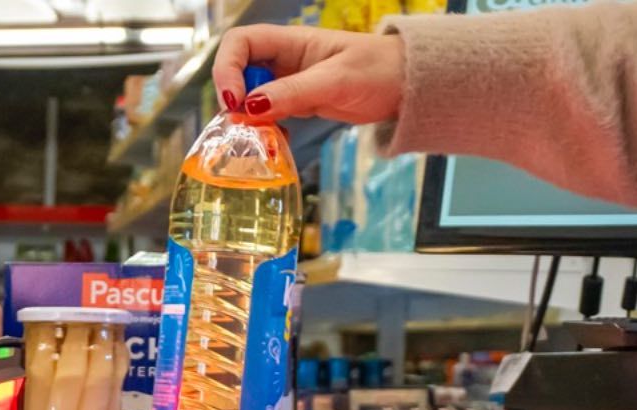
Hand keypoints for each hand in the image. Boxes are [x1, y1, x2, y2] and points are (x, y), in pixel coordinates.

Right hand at [212, 25, 404, 124]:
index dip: (228, 68)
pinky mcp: (298, 102)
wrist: (408, 85)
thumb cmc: (379, 70)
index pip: (240, 42)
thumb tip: (251, 106)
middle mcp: (284, 59)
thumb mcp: (335, 81)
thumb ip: (293, 92)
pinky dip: (264, 128)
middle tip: (241, 124)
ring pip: (250, 95)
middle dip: (233, 96)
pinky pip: (268, 114)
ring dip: (246, 116)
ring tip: (257, 136)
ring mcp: (289, 82)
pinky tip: (274, 140)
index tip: (234, 100)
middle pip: (238, 69)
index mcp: (290, 42)